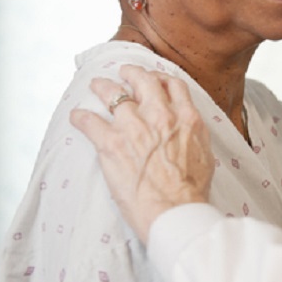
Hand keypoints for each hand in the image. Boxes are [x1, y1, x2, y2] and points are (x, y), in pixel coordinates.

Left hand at [70, 64, 213, 244]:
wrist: (175, 210)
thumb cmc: (191, 190)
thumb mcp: (205, 153)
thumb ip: (194, 134)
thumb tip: (188, 130)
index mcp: (186, 118)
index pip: (173, 85)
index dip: (161, 78)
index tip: (154, 79)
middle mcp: (160, 115)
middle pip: (143, 80)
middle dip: (132, 73)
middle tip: (124, 72)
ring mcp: (134, 127)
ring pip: (113, 93)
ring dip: (103, 87)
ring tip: (97, 84)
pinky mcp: (111, 143)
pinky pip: (89, 120)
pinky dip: (81, 117)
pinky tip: (77, 116)